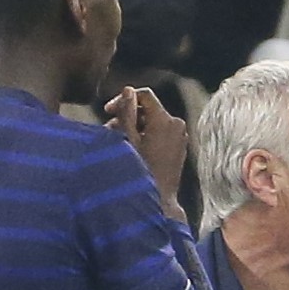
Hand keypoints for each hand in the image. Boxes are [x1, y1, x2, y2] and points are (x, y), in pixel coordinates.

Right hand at [105, 86, 189, 221]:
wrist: (160, 199)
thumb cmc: (141, 171)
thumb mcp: (128, 140)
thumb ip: (126, 112)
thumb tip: (128, 89)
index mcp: (165, 120)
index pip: (144, 95)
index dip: (124, 99)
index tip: (108, 110)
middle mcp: (176, 125)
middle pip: (148, 108)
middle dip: (128, 115)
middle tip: (109, 128)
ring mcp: (180, 136)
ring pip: (153, 121)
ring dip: (135, 126)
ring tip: (118, 139)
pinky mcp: (180, 146)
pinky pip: (161, 132)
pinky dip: (147, 134)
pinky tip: (132, 146)